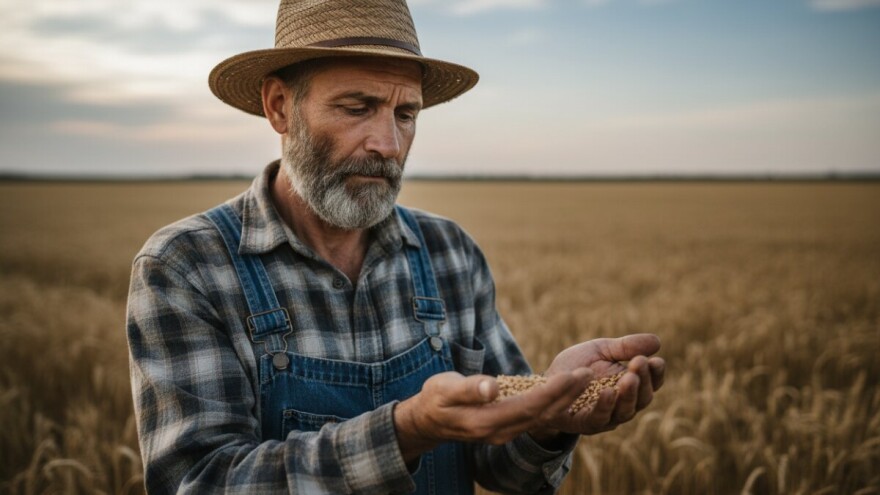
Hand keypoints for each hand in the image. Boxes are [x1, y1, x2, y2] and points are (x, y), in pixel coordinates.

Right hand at [394, 369, 593, 462]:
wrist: (427, 420)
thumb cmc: (435, 399)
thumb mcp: (445, 389)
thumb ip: (469, 388)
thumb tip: (492, 387)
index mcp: (487, 421)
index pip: (529, 406)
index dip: (553, 391)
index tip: (573, 375)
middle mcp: (501, 431)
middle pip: (542, 414)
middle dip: (568, 394)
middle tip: (590, 374)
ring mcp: (505, 432)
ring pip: (542, 417)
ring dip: (565, 399)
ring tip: (585, 380)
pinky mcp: (507, 427)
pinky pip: (536, 417)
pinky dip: (554, 404)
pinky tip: (566, 392)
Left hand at [539, 333, 664, 435]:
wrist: (548, 380)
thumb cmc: (578, 365)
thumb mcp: (601, 350)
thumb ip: (625, 347)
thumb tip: (657, 341)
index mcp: (631, 386)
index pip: (652, 383)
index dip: (656, 373)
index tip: (656, 360)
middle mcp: (623, 405)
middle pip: (642, 399)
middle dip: (643, 381)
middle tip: (640, 363)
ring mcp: (606, 417)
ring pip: (624, 412)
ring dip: (628, 395)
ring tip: (629, 378)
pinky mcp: (584, 424)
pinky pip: (598, 419)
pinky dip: (604, 406)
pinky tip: (607, 392)